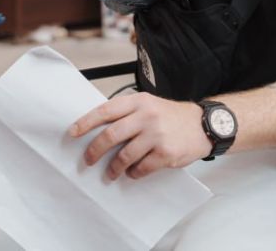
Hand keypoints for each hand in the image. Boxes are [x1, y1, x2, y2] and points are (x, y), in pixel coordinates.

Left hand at [69, 93, 211, 179]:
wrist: (203, 125)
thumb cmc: (172, 116)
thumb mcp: (149, 105)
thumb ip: (128, 113)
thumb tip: (98, 128)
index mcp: (139, 101)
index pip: (106, 110)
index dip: (86, 122)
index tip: (72, 133)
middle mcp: (146, 116)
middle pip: (111, 135)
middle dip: (95, 150)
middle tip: (88, 160)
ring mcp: (156, 135)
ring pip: (124, 155)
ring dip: (113, 167)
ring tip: (110, 173)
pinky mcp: (165, 153)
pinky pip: (141, 168)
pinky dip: (133, 173)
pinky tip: (132, 173)